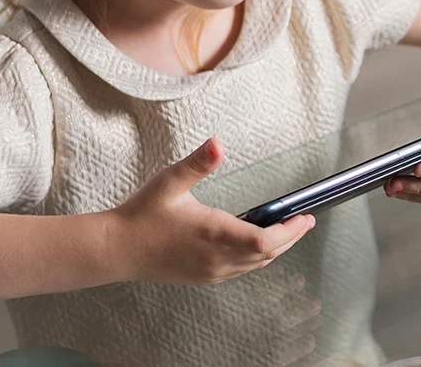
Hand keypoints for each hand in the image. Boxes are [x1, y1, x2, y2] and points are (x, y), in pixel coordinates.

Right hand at [107, 137, 313, 285]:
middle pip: (267, 255)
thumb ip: (197, 163)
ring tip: (287, 230)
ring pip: (255, 265)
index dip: (290, 231)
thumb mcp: (170, 182)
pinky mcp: (203, 278)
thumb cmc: (142, 215)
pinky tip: (257, 244)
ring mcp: (210, 272)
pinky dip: (256, 258)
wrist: (115, 250)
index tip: (305, 217)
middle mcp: (216, 258)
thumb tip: (217, 143)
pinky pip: (240, 271)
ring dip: (275, 249)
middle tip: (305, 221)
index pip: (265, 241)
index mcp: (214, 233)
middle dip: (290, 237)